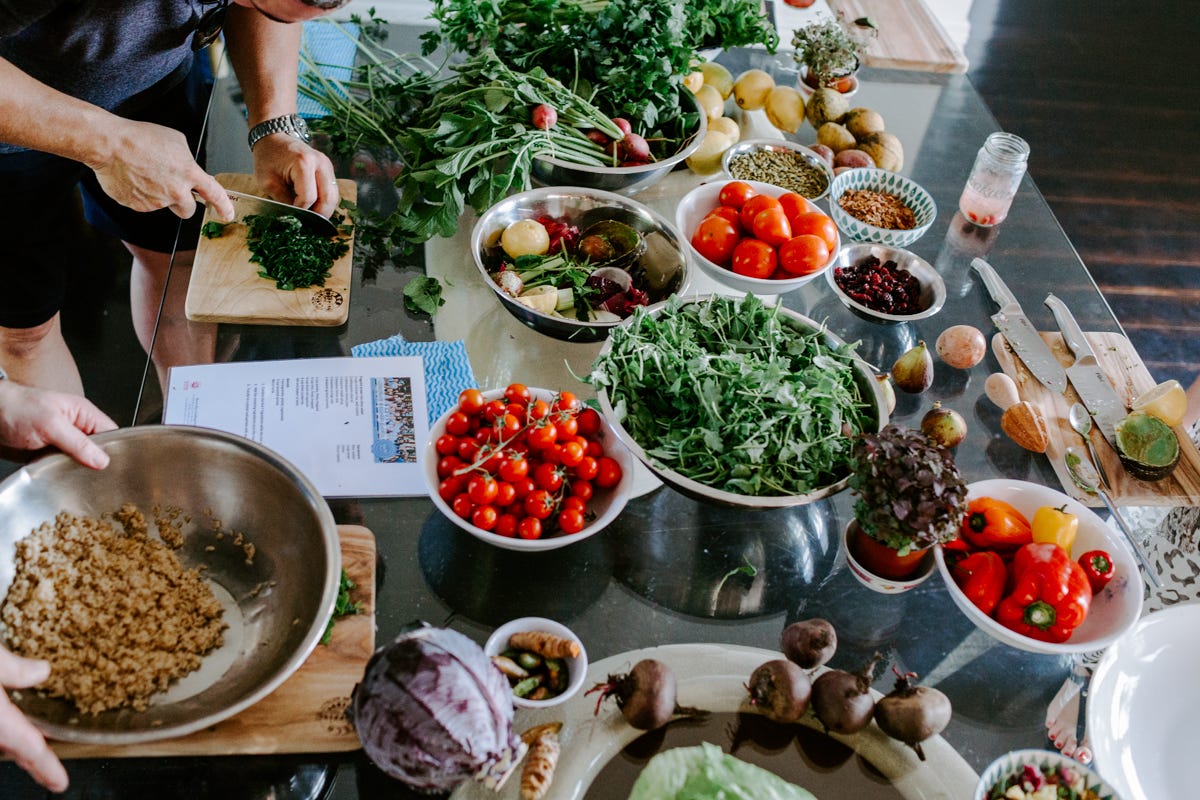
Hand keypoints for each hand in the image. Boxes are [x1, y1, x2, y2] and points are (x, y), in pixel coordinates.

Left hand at [0, 381, 117, 468]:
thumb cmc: (16, 408)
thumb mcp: (51, 424)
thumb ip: (78, 442)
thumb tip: (102, 460)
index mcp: (83, 414)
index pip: (112, 433)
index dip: (115, 450)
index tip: (115, 468)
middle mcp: (76, 428)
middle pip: (98, 450)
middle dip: (96, 464)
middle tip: (96, 479)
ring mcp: (63, 442)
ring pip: (81, 461)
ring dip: (77, 471)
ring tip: (78, 480)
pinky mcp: (49, 454)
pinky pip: (63, 467)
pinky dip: (62, 474)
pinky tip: (61, 479)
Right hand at [0, 648, 67, 791]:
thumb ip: (12, 668)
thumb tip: (42, 672)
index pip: (26, 746)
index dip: (45, 767)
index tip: (60, 783)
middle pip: (12, 746)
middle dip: (33, 758)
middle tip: (51, 771)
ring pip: (1, 735)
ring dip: (18, 742)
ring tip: (37, 747)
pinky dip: (7, 726)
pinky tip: (12, 717)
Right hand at [90, 118, 234, 221]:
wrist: (110, 145)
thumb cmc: (140, 138)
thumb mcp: (175, 140)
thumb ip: (187, 160)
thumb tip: (189, 170)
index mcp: (188, 173)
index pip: (214, 193)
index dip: (223, 206)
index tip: (227, 215)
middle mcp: (175, 191)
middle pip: (187, 210)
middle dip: (182, 203)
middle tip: (170, 189)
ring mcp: (156, 201)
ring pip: (163, 205)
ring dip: (158, 195)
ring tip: (144, 174)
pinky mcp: (139, 206)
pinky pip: (144, 204)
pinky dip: (140, 195)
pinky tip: (133, 178)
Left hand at [252, 134, 340, 217]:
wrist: (274, 138)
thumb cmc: (268, 158)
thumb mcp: (268, 182)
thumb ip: (283, 200)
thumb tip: (297, 218)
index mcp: (303, 163)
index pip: (309, 197)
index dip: (301, 210)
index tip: (291, 214)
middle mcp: (320, 163)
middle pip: (328, 198)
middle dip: (319, 215)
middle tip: (307, 224)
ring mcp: (327, 165)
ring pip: (334, 196)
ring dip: (324, 210)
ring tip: (311, 217)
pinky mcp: (329, 169)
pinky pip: (332, 191)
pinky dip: (325, 202)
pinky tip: (315, 207)